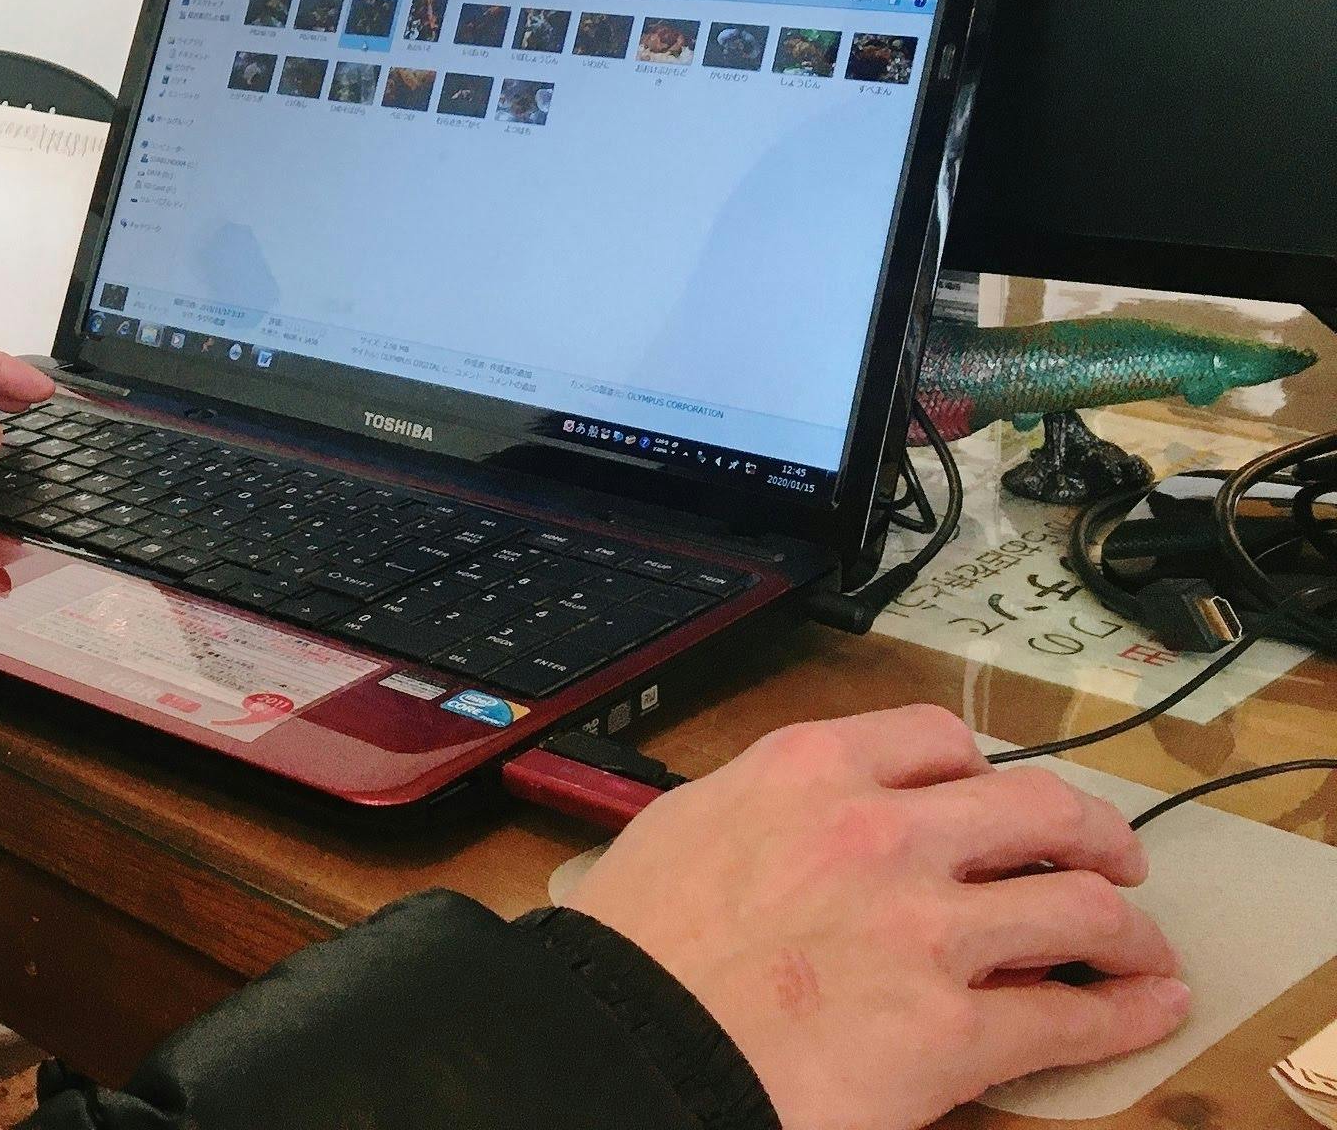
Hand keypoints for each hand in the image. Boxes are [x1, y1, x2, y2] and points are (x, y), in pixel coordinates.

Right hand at [563, 705, 1187, 1129]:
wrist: (629, 1044)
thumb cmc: (637, 947)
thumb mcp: (688, 824)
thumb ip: (765, 806)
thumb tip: (798, 818)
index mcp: (810, 772)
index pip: (936, 737)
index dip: (983, 766)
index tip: (995, 791)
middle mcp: (883, 833)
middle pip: (1037, 805)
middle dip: (1092, 829)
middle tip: (1108, 854)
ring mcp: (927, 932)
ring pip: (1080, 905)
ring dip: (1128, 927)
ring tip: (1142, 945)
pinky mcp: (953, 1031)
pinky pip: (1072, 1016)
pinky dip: (1129, 1011)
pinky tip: (1151, 1008)